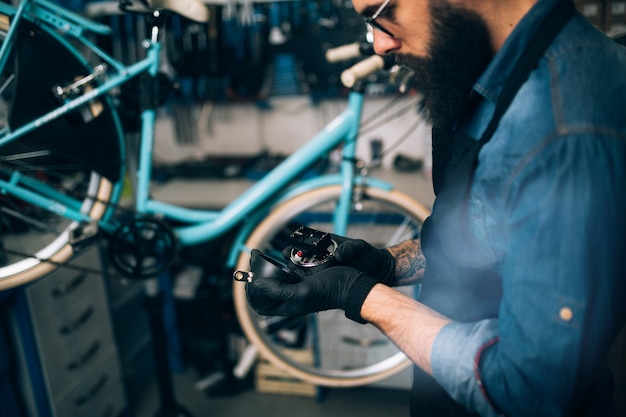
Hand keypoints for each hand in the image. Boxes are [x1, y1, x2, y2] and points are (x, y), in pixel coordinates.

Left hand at [246, 250, 378, 322]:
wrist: (352, 285)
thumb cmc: (329, 291)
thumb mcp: (301, 292)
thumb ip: (278, 290)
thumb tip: (256, 285)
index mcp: (289, 305)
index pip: (262, 304)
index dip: (251, 294)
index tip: (247, 278)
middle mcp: (292, 296)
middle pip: (269, 286)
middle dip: (259, 272)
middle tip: (254, 256)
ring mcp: (300, 285)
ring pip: (280, 274)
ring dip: (272, 263)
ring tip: (265, 253)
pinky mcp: (308, 276)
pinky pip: (293, 266)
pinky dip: (288, 259)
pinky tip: (287, 250)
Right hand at [283, 234, 395, 284]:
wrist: (379, 271)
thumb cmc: (370, 256)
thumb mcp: (361, 248)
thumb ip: (351, 248)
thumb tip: (339, 254)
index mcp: (331, 244)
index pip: (312, 241)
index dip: (301, 242)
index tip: (295, 241)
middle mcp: (325, 256)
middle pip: (305, 254)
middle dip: (294, 255)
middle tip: (286, 255)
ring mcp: (325, 268)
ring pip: (307, 268)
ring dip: (296, 269)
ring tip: (286, 270)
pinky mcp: (328, 280)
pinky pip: (315, 280)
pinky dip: (306, 281)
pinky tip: (298, 285)